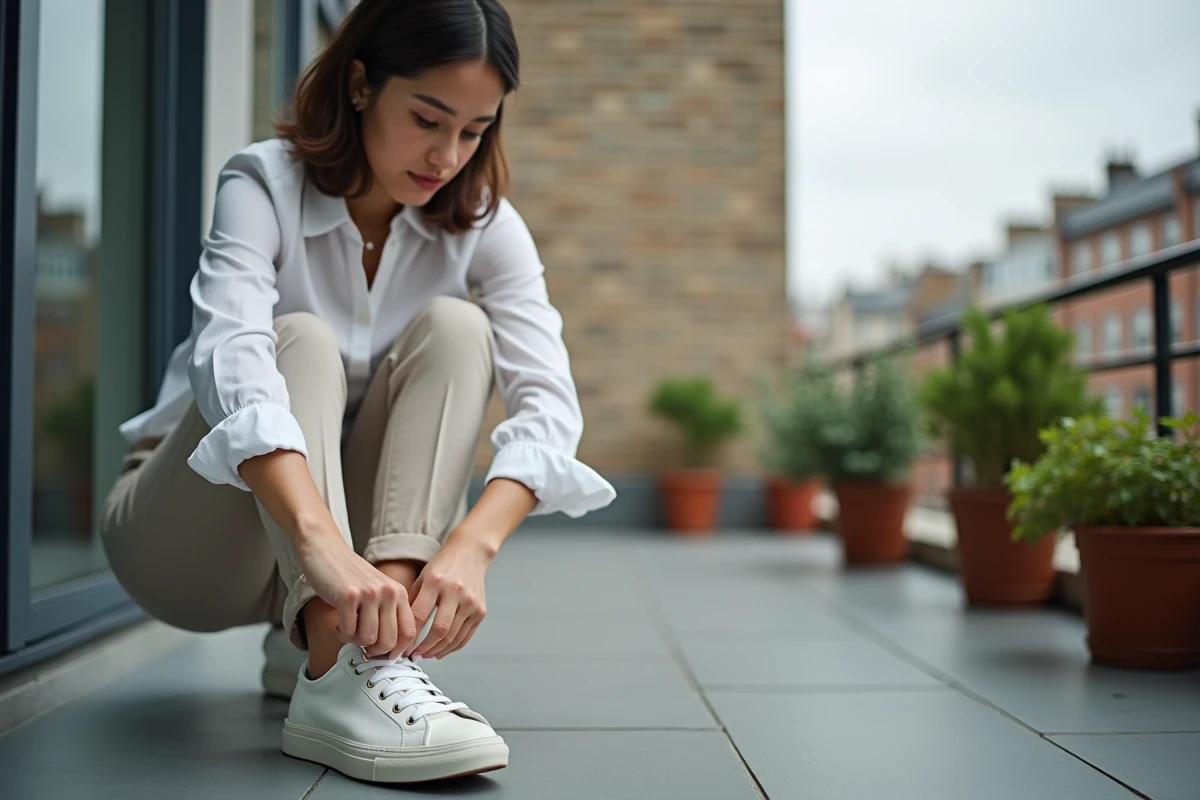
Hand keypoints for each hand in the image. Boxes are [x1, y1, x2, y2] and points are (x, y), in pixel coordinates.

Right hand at [296, 532, 417, 659]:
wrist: (326, 550)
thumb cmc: (350, 575)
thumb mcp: (379, 591)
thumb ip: (388, 614)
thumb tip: (390, 650)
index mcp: (399, 592)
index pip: (409, 632)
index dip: (398, 650)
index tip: (387, 656)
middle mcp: (388, 592)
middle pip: (389, 641)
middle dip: (373, 650)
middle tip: (361, 642)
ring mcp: (369, 594)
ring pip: (368, 639)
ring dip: (354, 640)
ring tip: (348, 628)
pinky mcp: (347, 596)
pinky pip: (348, 631)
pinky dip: (341, 633)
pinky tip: (338, 624)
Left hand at [406, 537, 491, 658]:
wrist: (470, 554)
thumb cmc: (442, 567)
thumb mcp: (422, 578)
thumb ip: (412, 603)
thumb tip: (400, 632)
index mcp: (436, 582)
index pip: (419, 616)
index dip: (409, 636)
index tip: (401, 646)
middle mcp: (456, 591)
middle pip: (439, 630)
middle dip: (423, 648)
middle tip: (413, 655)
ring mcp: (471, 602)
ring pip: (453, 637)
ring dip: (436, 651)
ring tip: (424, 655)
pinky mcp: (480, 611)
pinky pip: (465, 637)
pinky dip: (451, 648)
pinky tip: (440, 651)